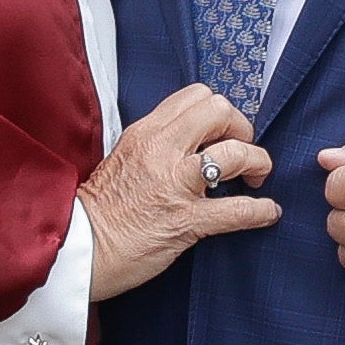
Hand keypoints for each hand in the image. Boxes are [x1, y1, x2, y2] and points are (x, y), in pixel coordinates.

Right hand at [83, 83, 281, 299]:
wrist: (78, 249)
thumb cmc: (99, 210)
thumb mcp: (123, 157)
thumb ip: (156, 144)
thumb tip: (190, 142)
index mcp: (146, 133)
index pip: (196, 96)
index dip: (220, 112)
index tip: (223, 133)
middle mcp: (162, 151)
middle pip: (220, 110)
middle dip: (242, 129)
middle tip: (242, 151)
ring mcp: (175, 185)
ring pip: (235, 152)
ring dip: (257, 162)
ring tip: (256, 178)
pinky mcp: (186, 221)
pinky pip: (237, 210)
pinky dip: (260, 210)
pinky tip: (267, 213)